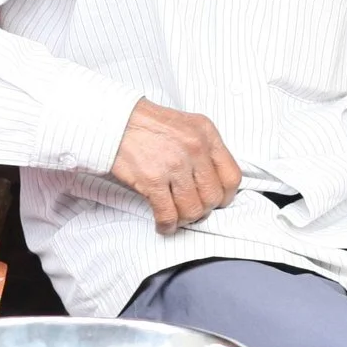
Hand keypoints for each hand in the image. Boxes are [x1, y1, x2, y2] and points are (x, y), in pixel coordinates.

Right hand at [110, 99, 243, 234]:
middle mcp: (194, 148)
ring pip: (193, 209)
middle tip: (191, 209)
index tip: (215, 201)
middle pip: (213, 197)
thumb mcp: (187, 125)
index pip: (232, 176)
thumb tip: (213, 182)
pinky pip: (168, 214)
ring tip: (176, 216)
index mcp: (207, 134)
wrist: (114, 120)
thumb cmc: (148, 125)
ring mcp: (174, 164)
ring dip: (185, 219)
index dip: (225, 195)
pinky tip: (162, 224)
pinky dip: (166, 225)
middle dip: (203, 209)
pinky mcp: (152, 179)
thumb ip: (204, 149)